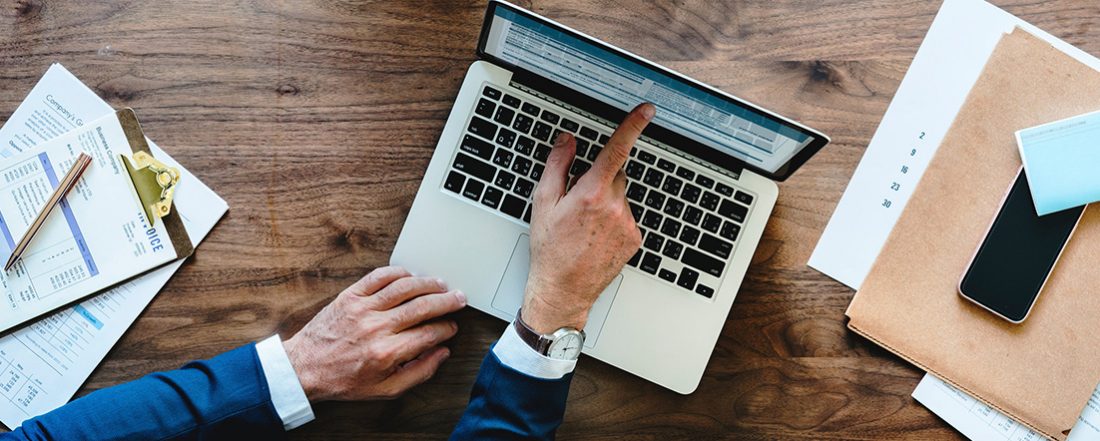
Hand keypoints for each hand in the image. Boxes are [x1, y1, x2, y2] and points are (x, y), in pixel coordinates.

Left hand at [281, 266, 465, 401]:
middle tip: (458, 299)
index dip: (446, 329)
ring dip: (427, 283)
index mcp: (387, 352)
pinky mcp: (350, 296)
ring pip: (404, 287)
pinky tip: (410, 275)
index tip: (452, 327)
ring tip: (440, 284)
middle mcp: (377, 327)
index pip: (429, 333)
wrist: (306, 368)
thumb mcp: (385, 389)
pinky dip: (398, 272)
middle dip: (446, 301)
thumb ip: (419, 373)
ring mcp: (363, 308)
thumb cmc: (344, 380)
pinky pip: (379, 276)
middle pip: (422, 306)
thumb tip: (441, 354)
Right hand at [523, 103, 654, 333]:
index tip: (646, 111)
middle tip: (578, 202)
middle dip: (599, 180)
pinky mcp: (634, 238)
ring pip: (622, 196)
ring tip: (585, 226)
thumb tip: (567, 141)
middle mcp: (614, 206)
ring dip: (607, 202)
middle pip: (616, 174)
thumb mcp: (543, 203)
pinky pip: (627, 216)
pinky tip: (596, 236)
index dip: (632, 126)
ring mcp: (627, 223)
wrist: (563, 289)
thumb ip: (557, 165)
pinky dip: (615, 220)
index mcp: (590, 193)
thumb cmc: (549, 249)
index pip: (616, 150)